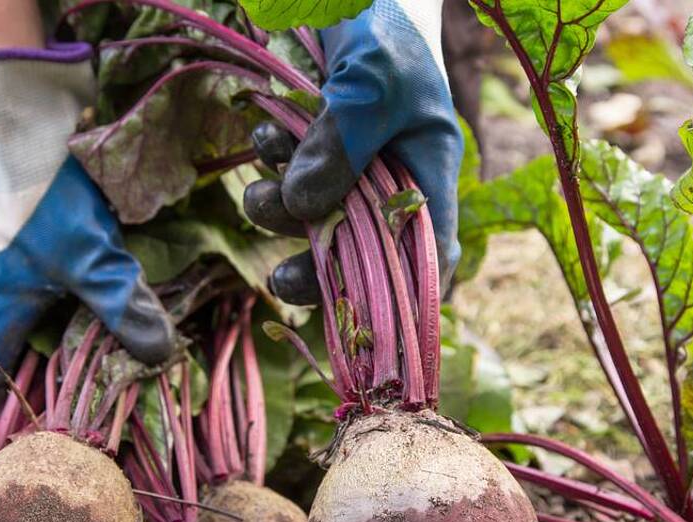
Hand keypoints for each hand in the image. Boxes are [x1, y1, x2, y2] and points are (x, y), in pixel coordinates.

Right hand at [0, 47, 174, 460]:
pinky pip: (55, 308)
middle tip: (58, 441)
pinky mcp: (43, 255)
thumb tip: (159, 354)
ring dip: (57, 367)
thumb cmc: (49, 198)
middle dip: (30, 405)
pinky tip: (106, 336)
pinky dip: (75, 330)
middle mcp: (2, 301)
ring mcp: (20, 276)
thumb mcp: (91, 257)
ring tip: (91, 400)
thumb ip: (123, 305)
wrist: (35, 129)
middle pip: (10, 367)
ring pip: (35, 337)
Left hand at [242, 0, 462, 304]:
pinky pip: (288, 178)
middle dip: (318, 268)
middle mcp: (391, 176)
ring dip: (280, 210)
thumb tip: (304, 209)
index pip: (430, 255)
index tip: (363, 321)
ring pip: (315, 217)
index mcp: (428, 169)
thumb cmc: (383, 25)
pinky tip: (266, 135)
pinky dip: (272, 169)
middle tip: (281, 279)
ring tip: (263, 173)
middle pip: (361, 252)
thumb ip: (341, 145)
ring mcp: (352, 162)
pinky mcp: (314, 143)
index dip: (406, 300)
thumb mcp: (371, 83)